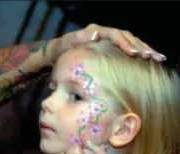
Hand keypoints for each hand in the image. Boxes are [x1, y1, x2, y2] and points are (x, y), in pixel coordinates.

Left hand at [47, 23, 165, 63]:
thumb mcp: (68, 42)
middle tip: (152, 56)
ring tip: (157, 58)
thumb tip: (96, 34)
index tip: (134, 53)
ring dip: (144, 49)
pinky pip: (127, 48)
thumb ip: (80, 37)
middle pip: (127, 37)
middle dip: (141, 46)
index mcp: (97, 31)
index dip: (126, 43)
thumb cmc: (63, 48)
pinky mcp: (110, 48)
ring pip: (131, 42)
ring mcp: (108, 40)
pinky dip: (139, 53)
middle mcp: (105, 33)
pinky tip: (149, 60)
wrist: (59, 51)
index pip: (116, 34)